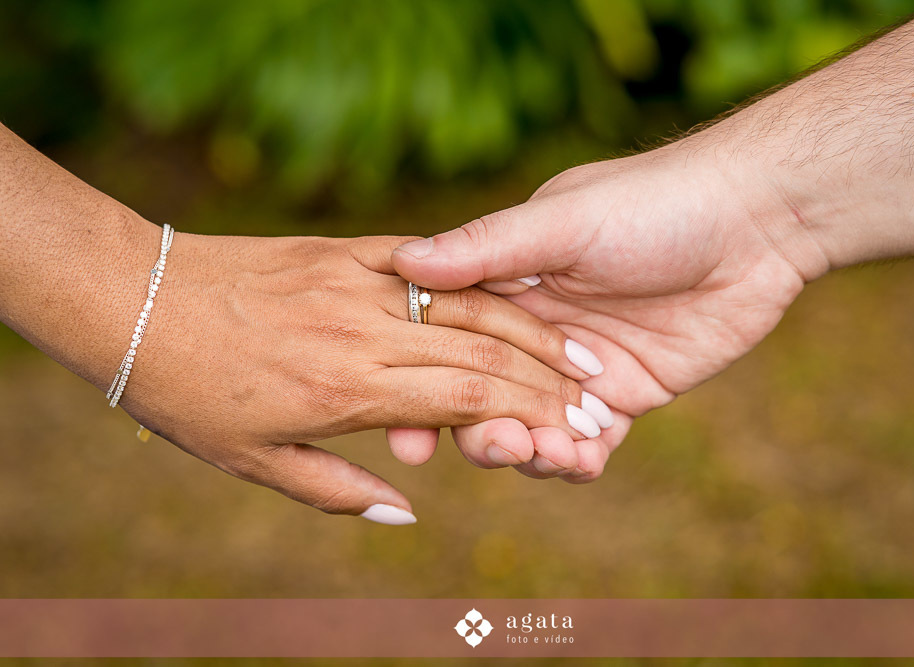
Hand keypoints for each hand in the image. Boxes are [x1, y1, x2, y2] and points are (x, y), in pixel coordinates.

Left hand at [119, 232, 608, 521]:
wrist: (129, 297)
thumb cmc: (187, 394)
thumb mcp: (255, 463)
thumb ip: (339, 491)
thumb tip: (408, 511)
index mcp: (346, 391)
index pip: (465, 401)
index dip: (527, 417)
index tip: (574, 431)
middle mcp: (362, 331)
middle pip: (481, 352)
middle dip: (547, 378)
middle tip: (598, 396)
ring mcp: (354, 282)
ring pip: (467, 303)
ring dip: (530, 328)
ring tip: (578, 348)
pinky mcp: (341, 248)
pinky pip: (425, 262)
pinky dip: (475, 280)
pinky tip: (515, 288)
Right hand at [390, 134, 825, 480]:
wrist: (755, 221)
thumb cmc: (653, 203)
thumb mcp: (563, 221)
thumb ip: (487, 248)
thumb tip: (402, 262)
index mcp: (506, 284)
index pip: (448, 345)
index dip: (424, 391)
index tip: (407, 440)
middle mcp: (535, 329)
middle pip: (485, 397)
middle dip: (481, 432)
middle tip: (499, 445)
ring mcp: (579, 367)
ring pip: (534, 426)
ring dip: (531, 450)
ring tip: (550, 452)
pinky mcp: (628, 392)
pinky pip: (591, 441)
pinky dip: (580, 459)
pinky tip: (583, 461)